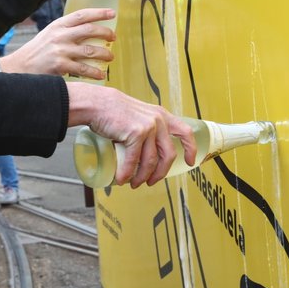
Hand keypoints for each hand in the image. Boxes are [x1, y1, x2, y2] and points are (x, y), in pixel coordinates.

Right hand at [0, 8, 114, 78]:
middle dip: (105, 33)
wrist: (20, 67)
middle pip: (89, 30)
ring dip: (104, 54)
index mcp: (58, 25)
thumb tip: (90, 30)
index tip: (112, 13)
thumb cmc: (38, 51)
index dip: (99, 13)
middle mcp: (60, 35)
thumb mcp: (50, 34)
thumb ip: (66, 31)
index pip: (82, 15)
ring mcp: (60, 50)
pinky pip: (83, 68)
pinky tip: (100, 74)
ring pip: (90, 50)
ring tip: (110, 57)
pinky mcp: (60, 66)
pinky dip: (94, 72)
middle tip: (113, 37)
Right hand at [65, 83, 195, 187]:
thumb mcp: (139, 115)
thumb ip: (148, 127)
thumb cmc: (114, 111)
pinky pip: (134, 160)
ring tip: (133, 183)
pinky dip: (127, 173)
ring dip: (142, 177)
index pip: (185, 132)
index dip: (190, 149)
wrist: (98, 104)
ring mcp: (148, 127)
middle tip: (150, 182)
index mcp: (162, 116)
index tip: (189, 162)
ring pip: (151, 161)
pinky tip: (121, 179)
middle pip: (168, 155)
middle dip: (160, 173)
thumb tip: (148, 150)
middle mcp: (159, 121)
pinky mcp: (136, 133)